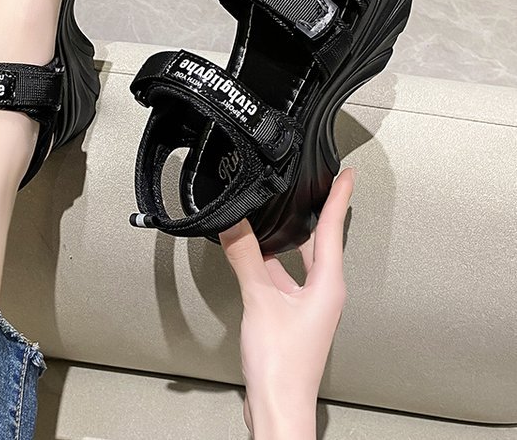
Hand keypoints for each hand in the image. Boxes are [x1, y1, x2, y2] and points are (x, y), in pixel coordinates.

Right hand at [219, 168, 354, 439]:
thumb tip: (235, 224)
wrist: (278, 406)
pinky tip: (253, 255)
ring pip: (298, 261)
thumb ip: (245, 258)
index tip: (346, 174)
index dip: (338, 198)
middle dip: (315, 214)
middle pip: (319, 242)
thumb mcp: (260, 300)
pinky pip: (283, 277)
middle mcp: (323, 292)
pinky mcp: (291, 316)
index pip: (333, 229)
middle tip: (314, 187)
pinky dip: (270, 261)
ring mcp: (307, 305)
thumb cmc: (282, 365)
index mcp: (328, 285)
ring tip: (277, 214)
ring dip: (287, 239)